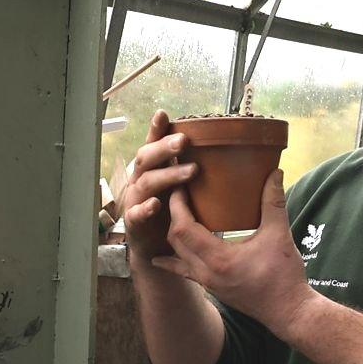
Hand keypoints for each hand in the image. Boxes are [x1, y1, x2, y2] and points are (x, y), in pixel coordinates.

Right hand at [122, 110, 198, 261]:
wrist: (156, 249)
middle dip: (165, 147)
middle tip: (184, 140)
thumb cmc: (171, 210)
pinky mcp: (135, 223)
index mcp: (153, 168)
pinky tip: (156, 204)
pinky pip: (137, 214)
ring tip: (191, 170)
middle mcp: (141, 179)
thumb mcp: (183, 185)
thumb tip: (227, 150)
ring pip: (147, 181)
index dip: (156, 129)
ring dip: (168, 175)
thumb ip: (196, 167)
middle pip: (147, 157)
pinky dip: (145, 208)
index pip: (153, 144)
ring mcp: (136, 200)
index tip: (163, 114)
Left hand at [150, 170, 317, 336]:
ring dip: (172, 234)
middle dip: (172, 214)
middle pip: (174, 240)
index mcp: (218, 259)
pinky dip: (173, 259)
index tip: (180, 186)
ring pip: (177, 256)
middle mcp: (206, 272)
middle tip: (178, 193)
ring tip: (173, 214)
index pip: (183, 228)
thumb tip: (275, 172)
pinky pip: (184, 271)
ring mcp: (207, 282)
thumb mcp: (279, 235)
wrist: (288, 311)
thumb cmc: (284, 276)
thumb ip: (274, 202)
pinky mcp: (212, 288)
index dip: (177, 205)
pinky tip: (162, 258)